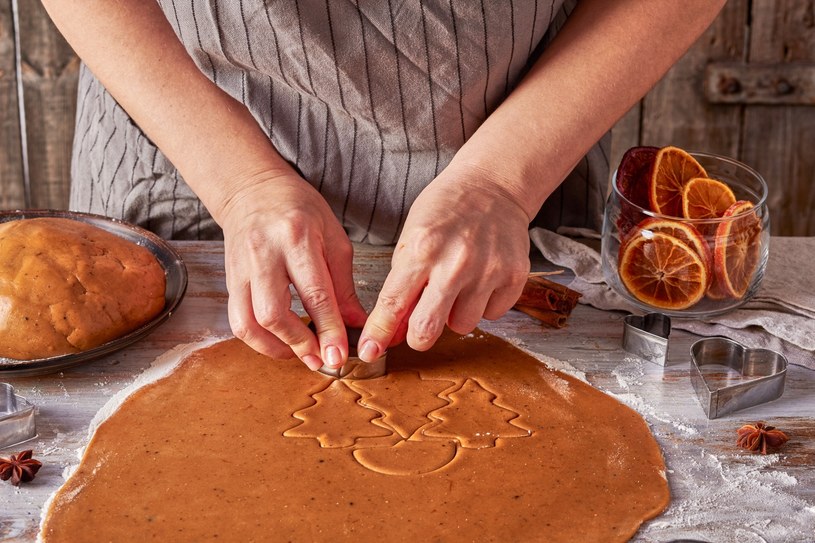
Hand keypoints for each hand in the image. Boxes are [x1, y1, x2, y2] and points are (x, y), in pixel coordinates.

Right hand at [218, 171, 367, 369]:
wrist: (252, 189)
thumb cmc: (299, 209)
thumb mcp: (334, 237)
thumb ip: (344, 284)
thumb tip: (357, 323)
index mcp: (297, 238)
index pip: (315, 294)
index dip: (328, 330)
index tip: (340, 355)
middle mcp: (264, 255)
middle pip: (274, 314)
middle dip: (300, 345)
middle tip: (323, 361)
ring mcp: (241, 269)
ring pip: (249, 323)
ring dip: (276, 348)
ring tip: (302, 355)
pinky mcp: (230, 280)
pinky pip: (238, 321)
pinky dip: (259, 340)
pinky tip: (280, 343)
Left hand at [357, 166, 530, 360]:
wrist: (492, 187)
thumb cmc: (446, 210)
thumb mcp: (411, 238)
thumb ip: (401, 284)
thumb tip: (390, 332)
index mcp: (422, 249)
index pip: (393, 303)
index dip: (379, 333)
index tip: (370, 352)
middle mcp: (456, 263)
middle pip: (427, 329)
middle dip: (418, 337)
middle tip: (419, 327)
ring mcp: (488, 270)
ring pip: (461, 326)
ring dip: (454, 315)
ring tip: (457, 286)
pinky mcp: (513, 276)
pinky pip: (491, 315)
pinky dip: (482, 304)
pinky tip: (480, 279)